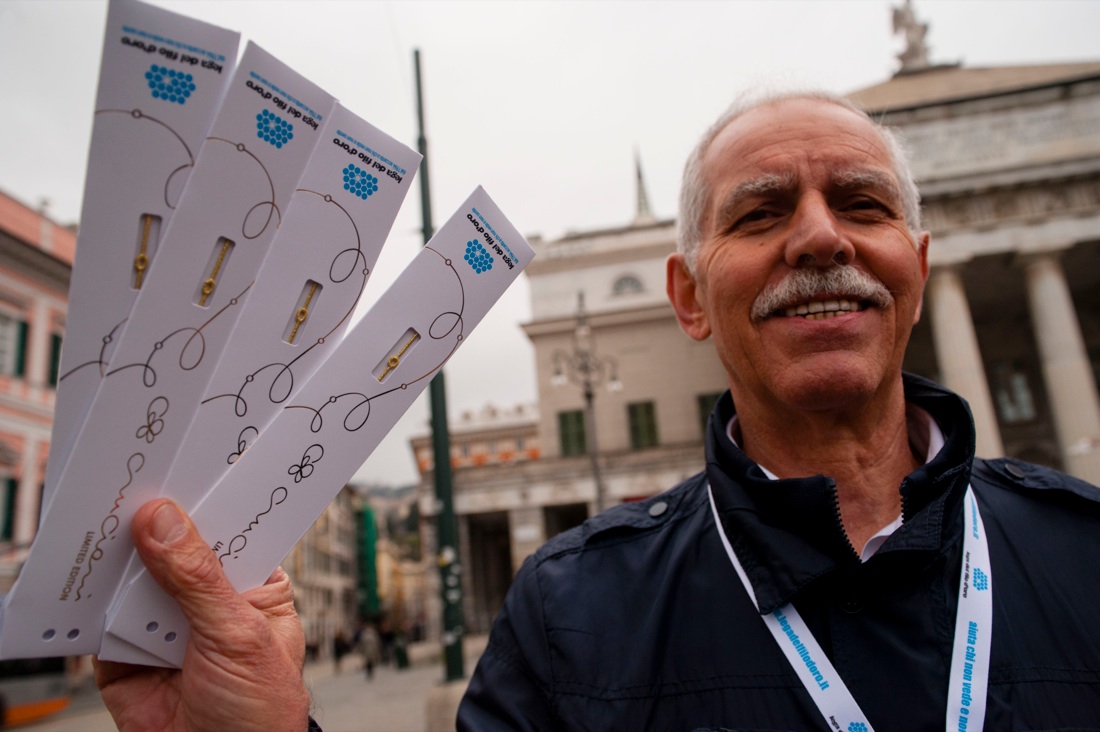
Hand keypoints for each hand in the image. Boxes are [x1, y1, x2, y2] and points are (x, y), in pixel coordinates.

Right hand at [95, 499, 310, 731]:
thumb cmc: (260, 712)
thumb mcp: (238, 637)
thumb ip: (198, 580)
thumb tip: (163, 522)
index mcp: (253, 587)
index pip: (229, 532)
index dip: (207, 501)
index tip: (182, 466)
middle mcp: (208, 600)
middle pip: (175, 550)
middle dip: (153, 523)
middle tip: (131, 485)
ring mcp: (165, 625)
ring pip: (134, 579)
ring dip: (117, 558)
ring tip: (100, 520)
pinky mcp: (126, 654)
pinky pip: (101, 620)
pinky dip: (87, 602)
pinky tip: (79, 577)